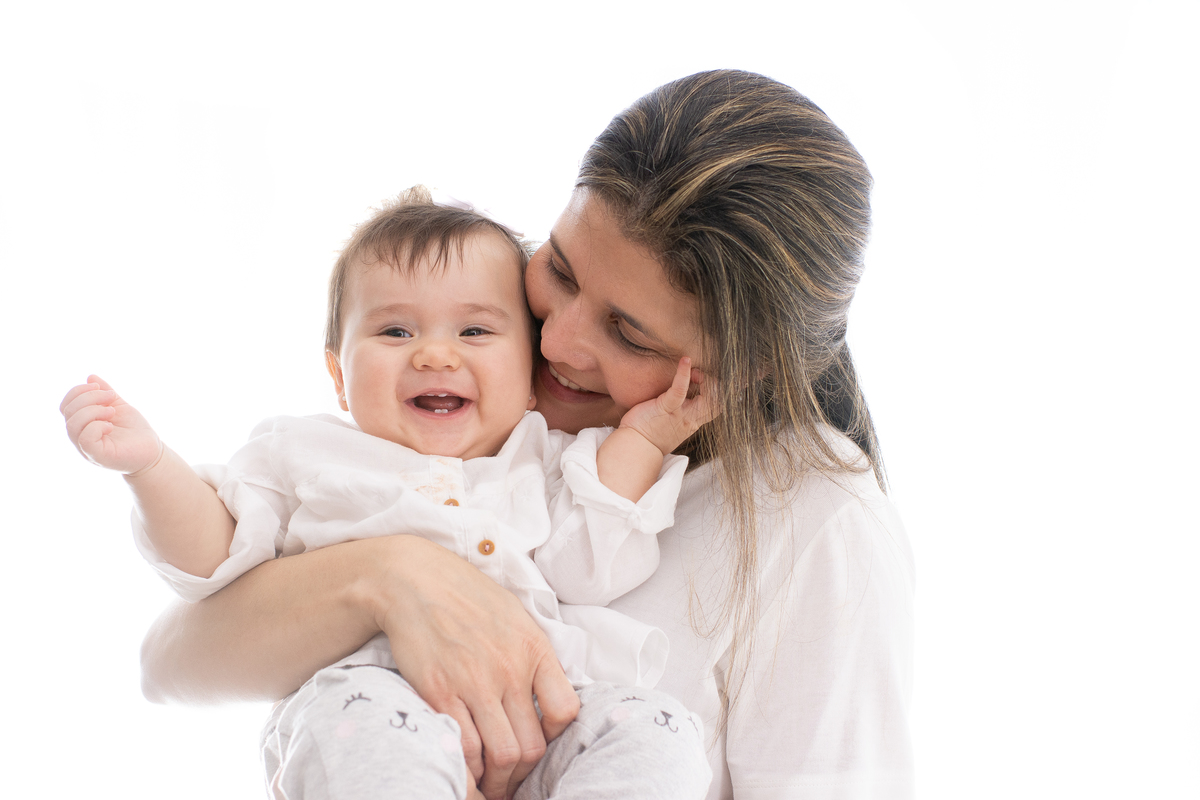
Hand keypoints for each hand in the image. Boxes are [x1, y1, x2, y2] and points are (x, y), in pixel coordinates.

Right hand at [60, 374, 162, 473]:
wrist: (151, 451)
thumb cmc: (134, 430)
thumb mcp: (118, 406)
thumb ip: (104, 393)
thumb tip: (90, 377)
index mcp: (82, 424)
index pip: (66, 405)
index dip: (78, 391)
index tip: (99, 387)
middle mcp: (80, 436)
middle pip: (68, 412)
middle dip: (89, 397)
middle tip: (111, 397)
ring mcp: (86, 447)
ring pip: (73, 424)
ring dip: (93, 410)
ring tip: (112, 411)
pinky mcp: (97, 456)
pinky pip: (85, 439)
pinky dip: (96, 426)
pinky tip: (111, 425)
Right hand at [365, 536, 579, 799]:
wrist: (414, 580)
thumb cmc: (465, 596)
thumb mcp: (515, 616)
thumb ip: (533, 653)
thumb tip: (546, 691)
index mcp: (534, 649)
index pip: (565, 711)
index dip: (555, 738)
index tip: (538, 743)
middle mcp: (510, 670)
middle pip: (532, 746)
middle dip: (521, 774)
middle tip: (509, 781)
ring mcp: (475, 683)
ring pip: (502, 756)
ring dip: (496, 781)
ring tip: (488, 784)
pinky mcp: (440, 692)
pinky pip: (464, 748)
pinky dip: (467, 769)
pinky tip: (464, 768)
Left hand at [617, 357, 718, 454]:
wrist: (634, 448)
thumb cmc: (648, 435)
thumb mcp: (671, 427)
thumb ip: (681, 415)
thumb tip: (684, 399)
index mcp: (692, 422)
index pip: (717, 407)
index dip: (717, 392)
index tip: (703, 383)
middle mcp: (690, 419)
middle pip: (719, 402)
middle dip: (716, 384)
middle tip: (701, 376)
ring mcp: (680, 414)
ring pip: (708, 397)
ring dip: (706, 379)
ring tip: (695, 371)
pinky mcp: (666, 408)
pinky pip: (680, 389)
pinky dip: (684, 373)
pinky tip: (685, 360)